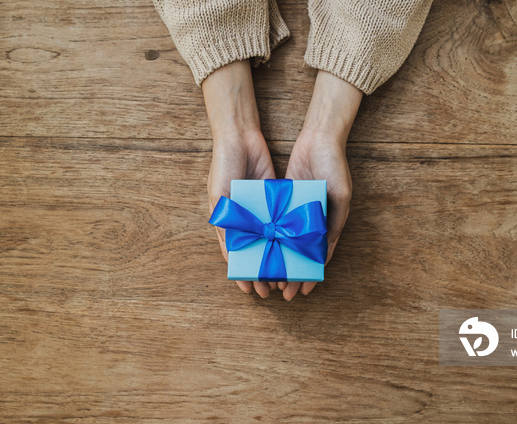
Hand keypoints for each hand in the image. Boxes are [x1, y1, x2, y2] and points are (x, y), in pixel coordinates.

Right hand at [207, 132, 277, 296]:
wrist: (240, 137)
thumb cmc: (223, 167)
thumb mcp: (219, 198)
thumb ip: (225, 225)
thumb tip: (230, 254)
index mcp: (228, 221)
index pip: (237, 255)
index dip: (243, 273)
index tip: (251, 291)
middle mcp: (245, 218)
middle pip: (257, 251)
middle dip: (264, 270)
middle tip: (274, 289)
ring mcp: (261, 209)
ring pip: (272, 240)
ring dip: (278, 257)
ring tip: (287, 275)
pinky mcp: (275, 198)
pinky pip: (283, 221)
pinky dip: (288, 235)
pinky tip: (297, 250)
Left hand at [279, 70, 362, 299]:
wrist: (319, 138)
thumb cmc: (335, 167)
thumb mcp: (340, 197)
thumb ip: (332, 224)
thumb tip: (324, 252)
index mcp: (326, 223)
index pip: (316, 257)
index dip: (309, 275)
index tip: (301, 292)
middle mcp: (309, 219)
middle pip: (297, 253)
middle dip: (288, 273)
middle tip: (278, 292)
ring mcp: (294, 209)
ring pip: (282, 241)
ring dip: (275, 259)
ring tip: (266, 277)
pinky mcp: (282, 197)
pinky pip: (272, 221)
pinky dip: (267, 236)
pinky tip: (258, 250)